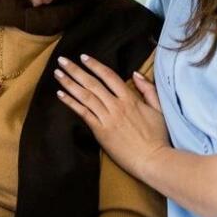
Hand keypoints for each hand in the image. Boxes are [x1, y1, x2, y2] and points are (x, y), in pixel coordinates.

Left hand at [54, 54, 170, 177]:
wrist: (153, 160)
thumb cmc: (158, 137)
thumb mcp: (159, 109)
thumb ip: (148, 90)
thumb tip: (136, 73)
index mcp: (130, 99)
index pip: (109, 76)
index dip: (95, 65)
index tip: (83, 57)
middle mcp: (116, 106)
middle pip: (92, 83)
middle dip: (75, 70)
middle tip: (62, 60)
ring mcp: (107, 118)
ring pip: (85, 96)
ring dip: (69, 83)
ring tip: (57, 73)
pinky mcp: (100, 131)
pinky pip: (83, 113)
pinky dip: (71, 103)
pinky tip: (60, 95)